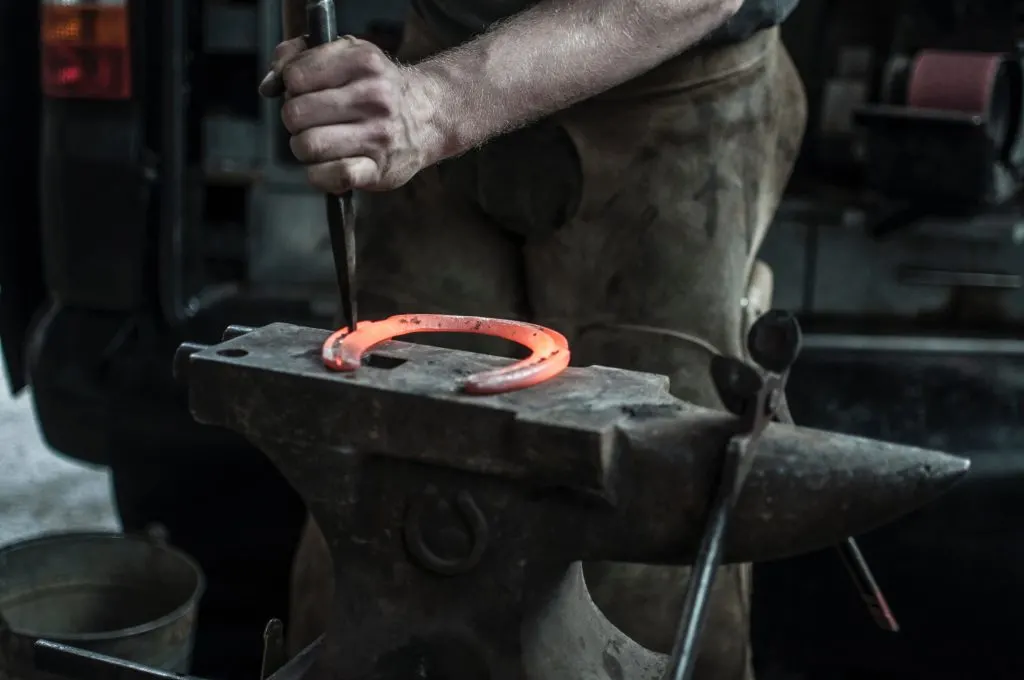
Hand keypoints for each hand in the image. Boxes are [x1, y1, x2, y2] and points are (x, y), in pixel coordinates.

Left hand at [259, 36, 440, 193]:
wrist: (428, 115)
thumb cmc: (376, 85)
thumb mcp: (346, 53)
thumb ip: (299, 56)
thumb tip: (268, 86)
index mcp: (362, 62)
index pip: (295, 77)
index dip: (291, 86)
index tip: (305, 91)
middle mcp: (373, 98)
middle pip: (295, 114)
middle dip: (295, 120)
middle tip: (311, 121)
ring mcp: (378, 136)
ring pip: (307, 146)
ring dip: (303, 148)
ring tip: (319, 142)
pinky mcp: (378, 170)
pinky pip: (331, 176)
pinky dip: (319, 175)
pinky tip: (327, 166)